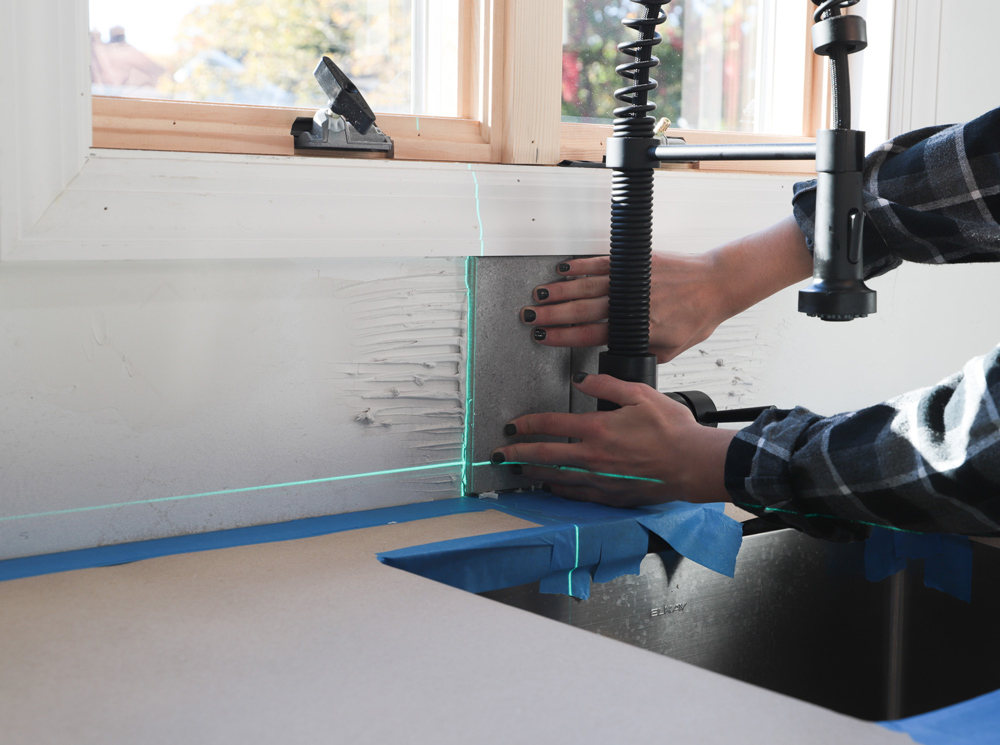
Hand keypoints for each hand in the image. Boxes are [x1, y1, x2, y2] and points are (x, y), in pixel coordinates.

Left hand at [491, 374, 735, 507]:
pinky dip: (559, 490)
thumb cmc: (672, 430)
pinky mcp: (611, 496)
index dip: (528, 424)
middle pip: (545, 454)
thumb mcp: (641, 395)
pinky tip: (551, 486)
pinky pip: (577, 494)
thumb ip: (607, 385)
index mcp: (598, 429)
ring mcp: (600, 480)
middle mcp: (593, 457)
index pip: (551, 425)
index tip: (513, 425)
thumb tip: (582, 379)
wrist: (692, 464)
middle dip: (518, 452)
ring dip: (535, 471)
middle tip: (500, 454)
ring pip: (557, 476)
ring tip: (518, 469)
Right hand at [523, 216, 812, 363]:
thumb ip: (643, 353)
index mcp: (636, 328)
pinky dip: (581, 266)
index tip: (544, 338)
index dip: (563, 337)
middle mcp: (629, 303)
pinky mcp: (634, 262)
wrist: (716, 284)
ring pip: (585, 286)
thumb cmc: (698, 317)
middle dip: (550, 315)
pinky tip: (564, 269)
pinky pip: (601, 264)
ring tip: (538, 296)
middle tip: (529, 318)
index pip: (589, 334)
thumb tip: (620, 356)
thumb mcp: (671, 349)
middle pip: (579, 310)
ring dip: (559, 291)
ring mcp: (629, 280)